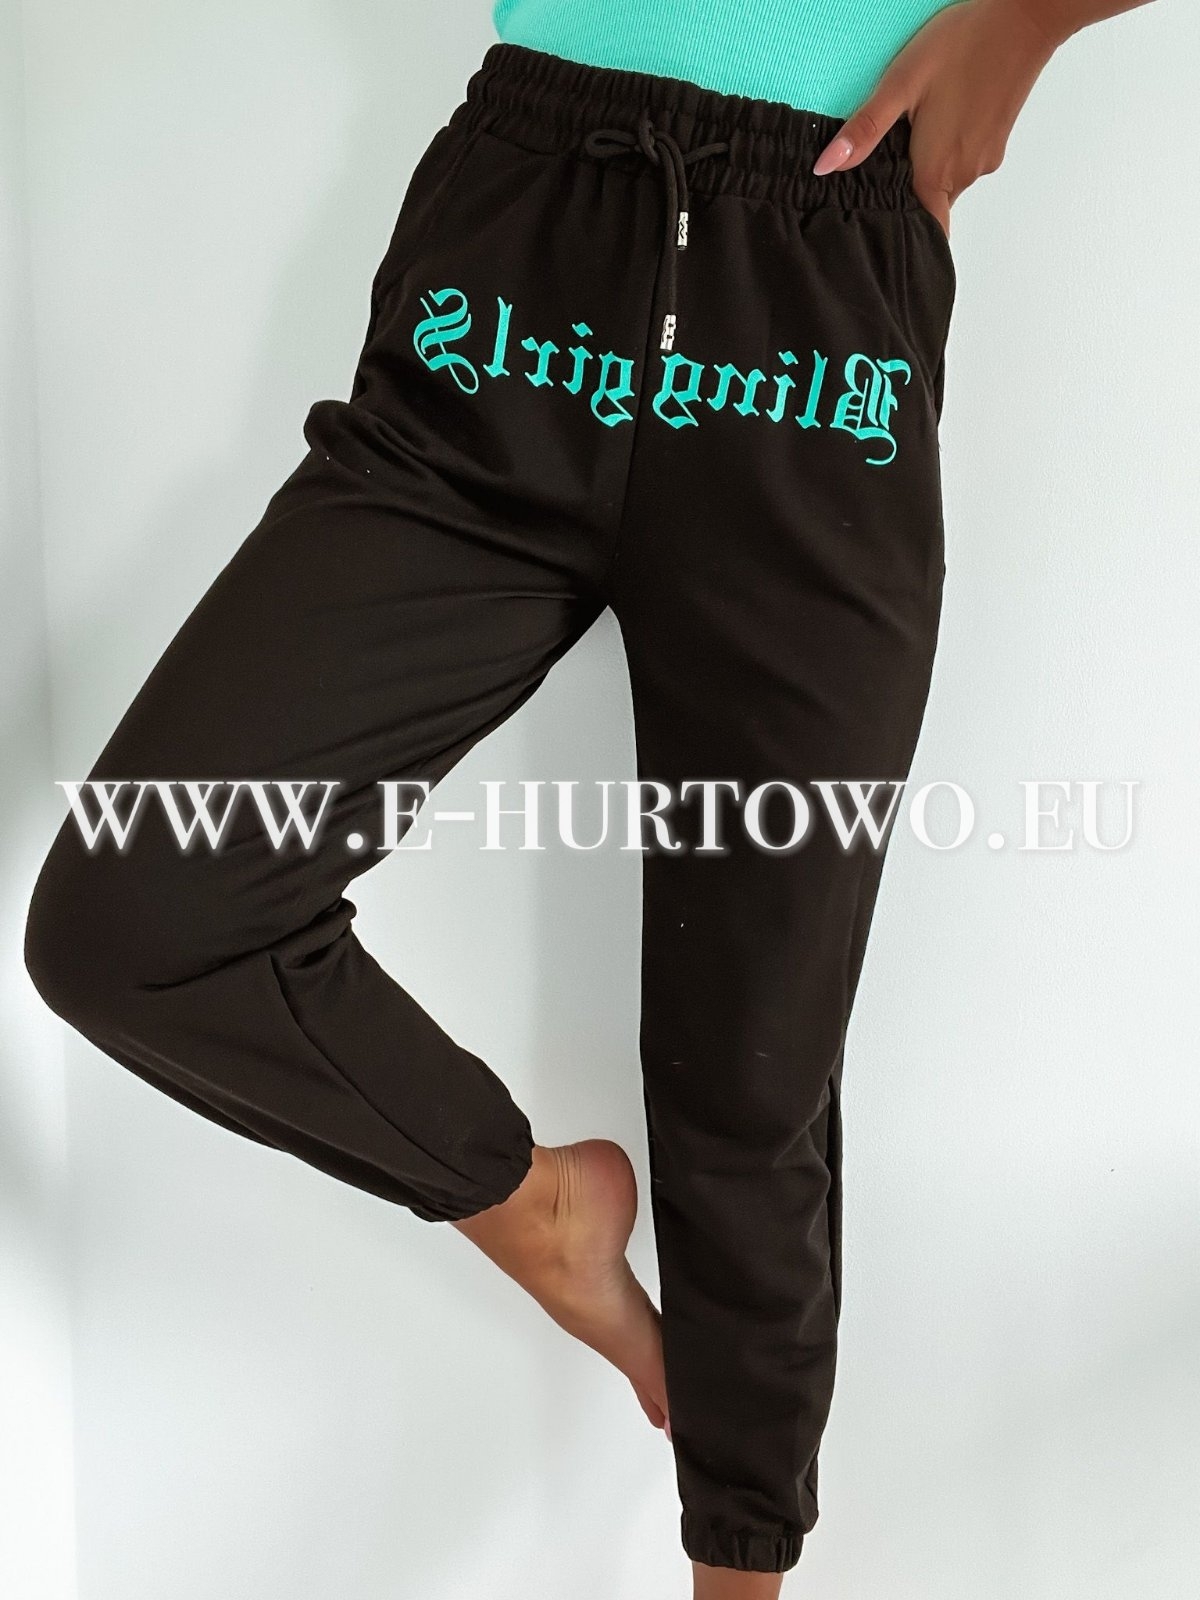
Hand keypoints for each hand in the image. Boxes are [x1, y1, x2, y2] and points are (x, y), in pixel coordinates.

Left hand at [812, 0, 1064, 238]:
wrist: (1024, 18)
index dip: (901, 232)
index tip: (881, 229)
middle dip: (908, 196)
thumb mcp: (901, 83)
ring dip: (928, 169)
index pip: (921, 230)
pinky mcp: (996, 142)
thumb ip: (865, 130)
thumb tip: (825, 167)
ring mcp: (984, 159)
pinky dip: (948, 151)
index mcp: (935, 171)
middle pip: (930, 206)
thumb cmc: (963, 45)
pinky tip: (940, 119)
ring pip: (947, 183)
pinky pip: (964, 162)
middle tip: (886, 169)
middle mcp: (963, 175)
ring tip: (914, 135)